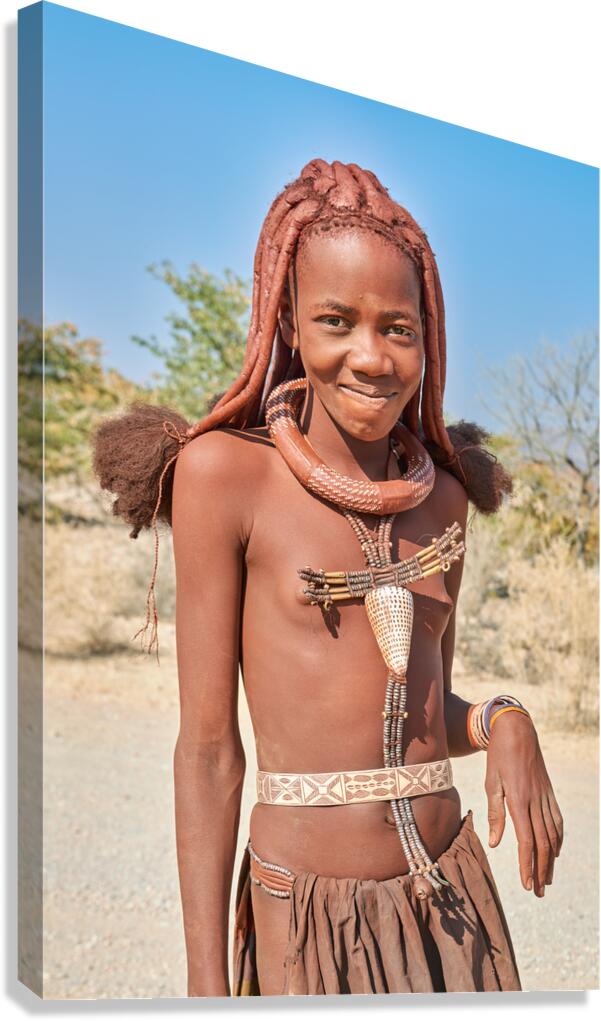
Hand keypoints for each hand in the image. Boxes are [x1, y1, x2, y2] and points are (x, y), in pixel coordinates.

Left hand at [484, 710, 562, 896]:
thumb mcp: (491, 782)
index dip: (527, 865)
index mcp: (519, 800)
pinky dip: (558, 838)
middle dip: (541, 870)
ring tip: (547, 878)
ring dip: (550, 859)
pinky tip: (555, 851)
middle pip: (542, 843)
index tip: (527, 884)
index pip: (526, 841)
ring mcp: (545, 797)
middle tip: (538, 891)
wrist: (517, 731)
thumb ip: (494, 813)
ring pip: (552, 834)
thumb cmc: (498, 756)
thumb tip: (494, 842)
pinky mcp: (549, 792)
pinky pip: (557, 820)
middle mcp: (536, 801)